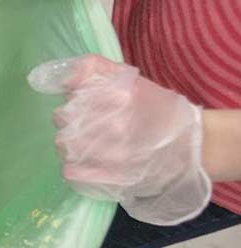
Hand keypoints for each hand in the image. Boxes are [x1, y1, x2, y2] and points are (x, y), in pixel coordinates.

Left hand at [29, 54, 210, 224]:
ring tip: (90, 145)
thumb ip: (90, 69)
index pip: (69, 98)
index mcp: (118, 96)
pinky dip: (75, 168)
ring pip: (63, 147)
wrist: (190, 148)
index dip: (74, 102)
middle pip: (62, 121)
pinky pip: (70, 172)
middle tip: (90, 126)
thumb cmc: (155, 109)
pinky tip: (90, 163)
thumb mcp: (127, 78)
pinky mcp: (109, 179)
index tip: (88, 106)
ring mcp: (110, 155)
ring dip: (71, 145)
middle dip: (71, 122)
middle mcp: (113, 124)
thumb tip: (56, 79)